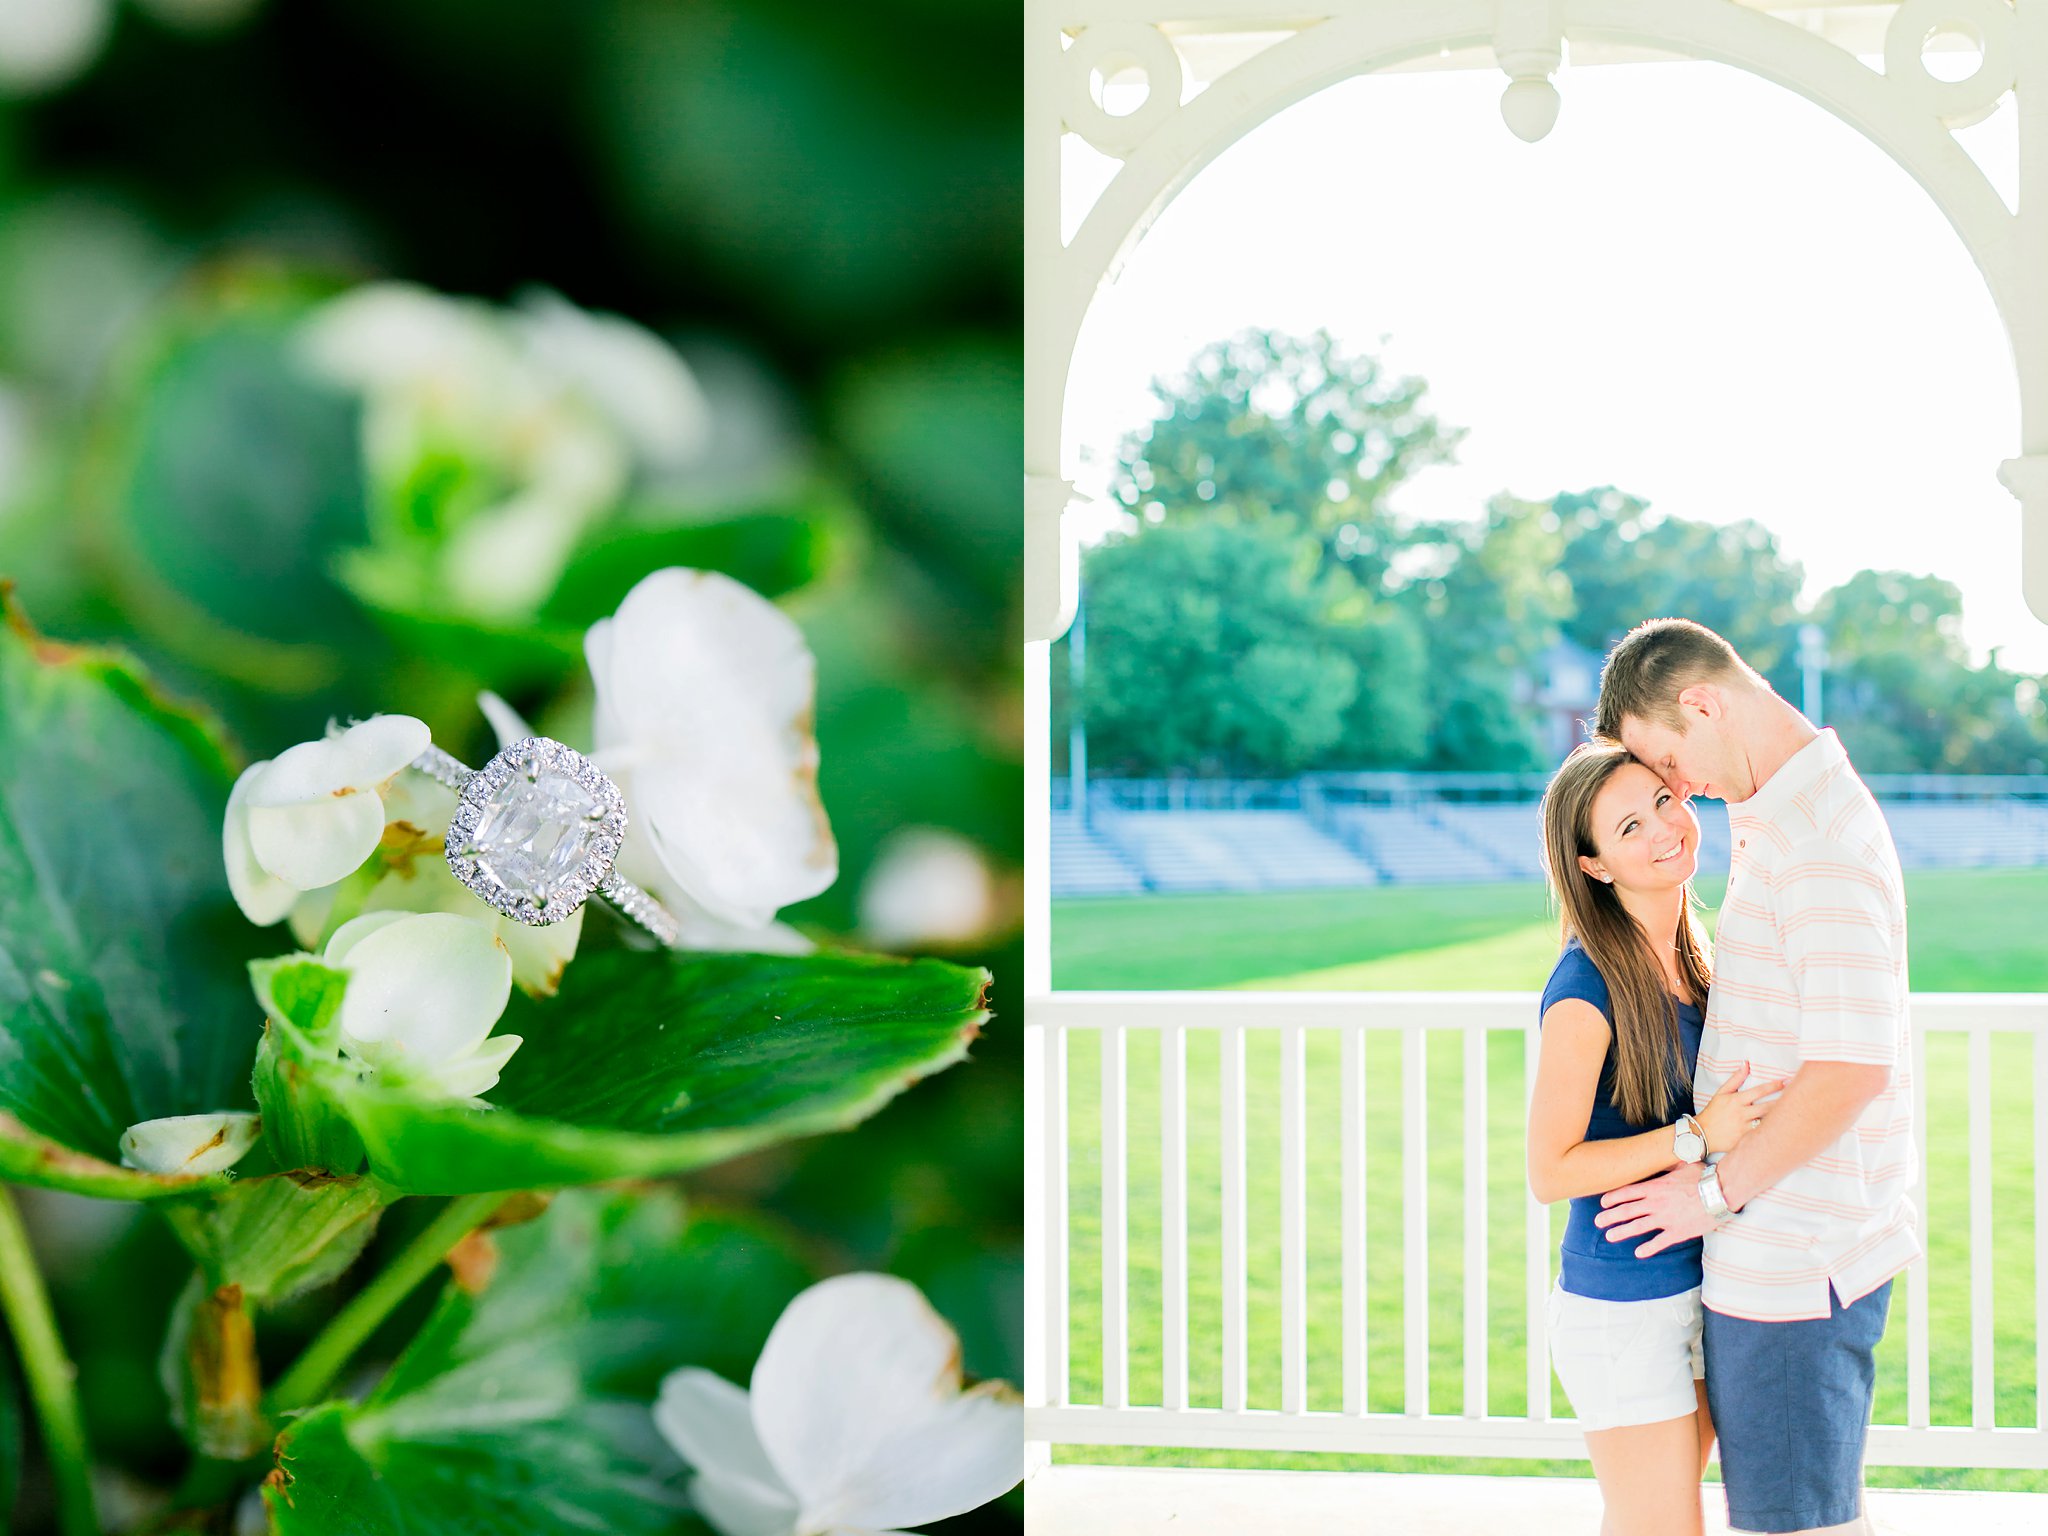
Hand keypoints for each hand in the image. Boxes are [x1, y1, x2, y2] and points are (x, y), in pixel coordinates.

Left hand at [1594, 1163, 1717, 1258]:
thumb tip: (1659, 1158)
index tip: (1603, 1203)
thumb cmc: (1704, 1177)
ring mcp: (1666, 1219)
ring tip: (1609, 1237)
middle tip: (1597, 1221)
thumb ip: (1667, 1165)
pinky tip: (1638, 1253)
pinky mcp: (1679, 1232)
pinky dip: (1649, 1248)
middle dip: (1610, 1216)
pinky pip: (1660, 1242)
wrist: (1721, 1192)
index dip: (1613, 1198)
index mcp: (1656, 1187)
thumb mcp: (1682, 1164)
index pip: (1628, 1192)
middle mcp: (1657, 1203)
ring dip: (1622, 1232)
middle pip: (1627, 1210)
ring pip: (1638, 1226)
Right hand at [1695, 1060, 1788, 1155]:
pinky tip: (1785, 1131)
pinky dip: (1774, 1133)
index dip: (1775, 1085)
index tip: (1787, 1081)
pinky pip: (1763, 1136)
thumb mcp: (1721, 1093)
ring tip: (1797, 1114)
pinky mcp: (1746, 1141)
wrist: (1702, 1134)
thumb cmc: (1713, 1112)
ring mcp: (1745, 1128)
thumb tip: (1746, 1064)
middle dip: (1784, 1102)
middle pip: (1768, 1107)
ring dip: (1781, 1118)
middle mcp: (1742, 1114)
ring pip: (1768, 1122)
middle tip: (1799, 1097)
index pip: (1759, 1091)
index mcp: (1736, 1100)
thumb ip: (1735, 1079)